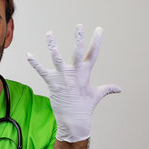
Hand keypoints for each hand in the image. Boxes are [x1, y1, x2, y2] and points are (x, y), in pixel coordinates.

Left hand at [27, 24, 120, 141]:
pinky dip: (35, 64)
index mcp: (86, 74)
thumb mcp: (97, 95)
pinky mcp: (52, 84)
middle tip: (79, 26)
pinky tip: (28, 55)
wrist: (74, 122)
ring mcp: (63, 78)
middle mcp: (75, 74)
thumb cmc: (85, 108)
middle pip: (77, 53)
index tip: (99, 28)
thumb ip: (107, 88)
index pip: (93, 54)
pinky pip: (42, 71)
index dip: (96, 41)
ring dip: (53, 46)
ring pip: (57, 58)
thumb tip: (119, 89)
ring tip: (49, 33)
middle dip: (79, 40)